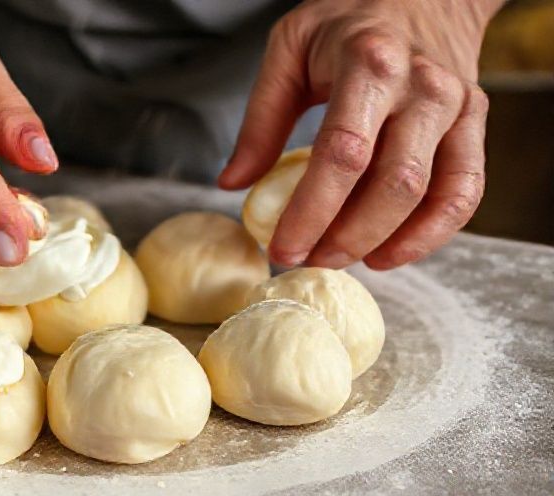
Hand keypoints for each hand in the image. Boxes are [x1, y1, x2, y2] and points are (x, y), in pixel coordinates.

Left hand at [219, 0, 503, 268]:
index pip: (343, 153)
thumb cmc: (347, 20)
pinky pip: (464, 192)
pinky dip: (431, 234)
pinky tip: (389, 252)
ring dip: (383, 241)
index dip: (311, 211)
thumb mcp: (288, 49)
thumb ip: (261, 119)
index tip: (283, 246)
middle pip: (391, 183)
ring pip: (429, 194)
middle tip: (308, 260)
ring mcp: (455, 106)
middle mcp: (421, 87)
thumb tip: (233, 183)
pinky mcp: (474, 123)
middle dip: (346, 236)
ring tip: (340, 258)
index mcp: (369, 63)